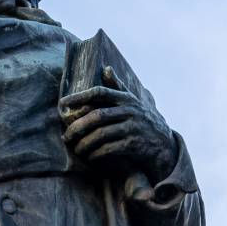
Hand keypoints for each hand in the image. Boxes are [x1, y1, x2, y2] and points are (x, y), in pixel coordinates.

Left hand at [59, 65, 173, 177]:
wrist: (164, 144)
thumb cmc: (143, 121)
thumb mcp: (133, 102)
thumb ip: (118, 87)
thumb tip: (106, 68)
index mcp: (126, 99)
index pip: (99, 93)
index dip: (79, 97)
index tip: (62, 104)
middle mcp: (129, 111)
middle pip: (97, 116)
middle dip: (78, 126)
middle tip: (66, 136)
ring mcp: (133, 127)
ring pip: (101, 134)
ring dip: (85, 143)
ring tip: (76, 149)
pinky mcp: (134, 144)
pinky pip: (109, 149)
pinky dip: (96, 154)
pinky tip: (89, 157)